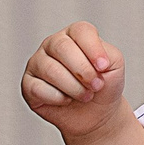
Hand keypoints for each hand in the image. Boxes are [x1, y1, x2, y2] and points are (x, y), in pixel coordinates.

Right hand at [22, 22, 126, 138]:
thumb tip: (93, 62)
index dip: (93, 49)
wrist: (97, 113)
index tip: (104, 67)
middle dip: (83, 70)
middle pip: (62, 47)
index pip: (80, 31)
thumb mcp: (115, 65)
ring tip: (85, 96)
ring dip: (73, 87)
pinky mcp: (28, 84)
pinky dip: (57, 98)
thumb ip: (107, 55)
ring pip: (50, 69)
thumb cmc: (104, 84)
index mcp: (74, 34)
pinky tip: (66, 100)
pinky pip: (38, 88)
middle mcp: (53, 44)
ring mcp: (37, 63)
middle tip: (96, 85)